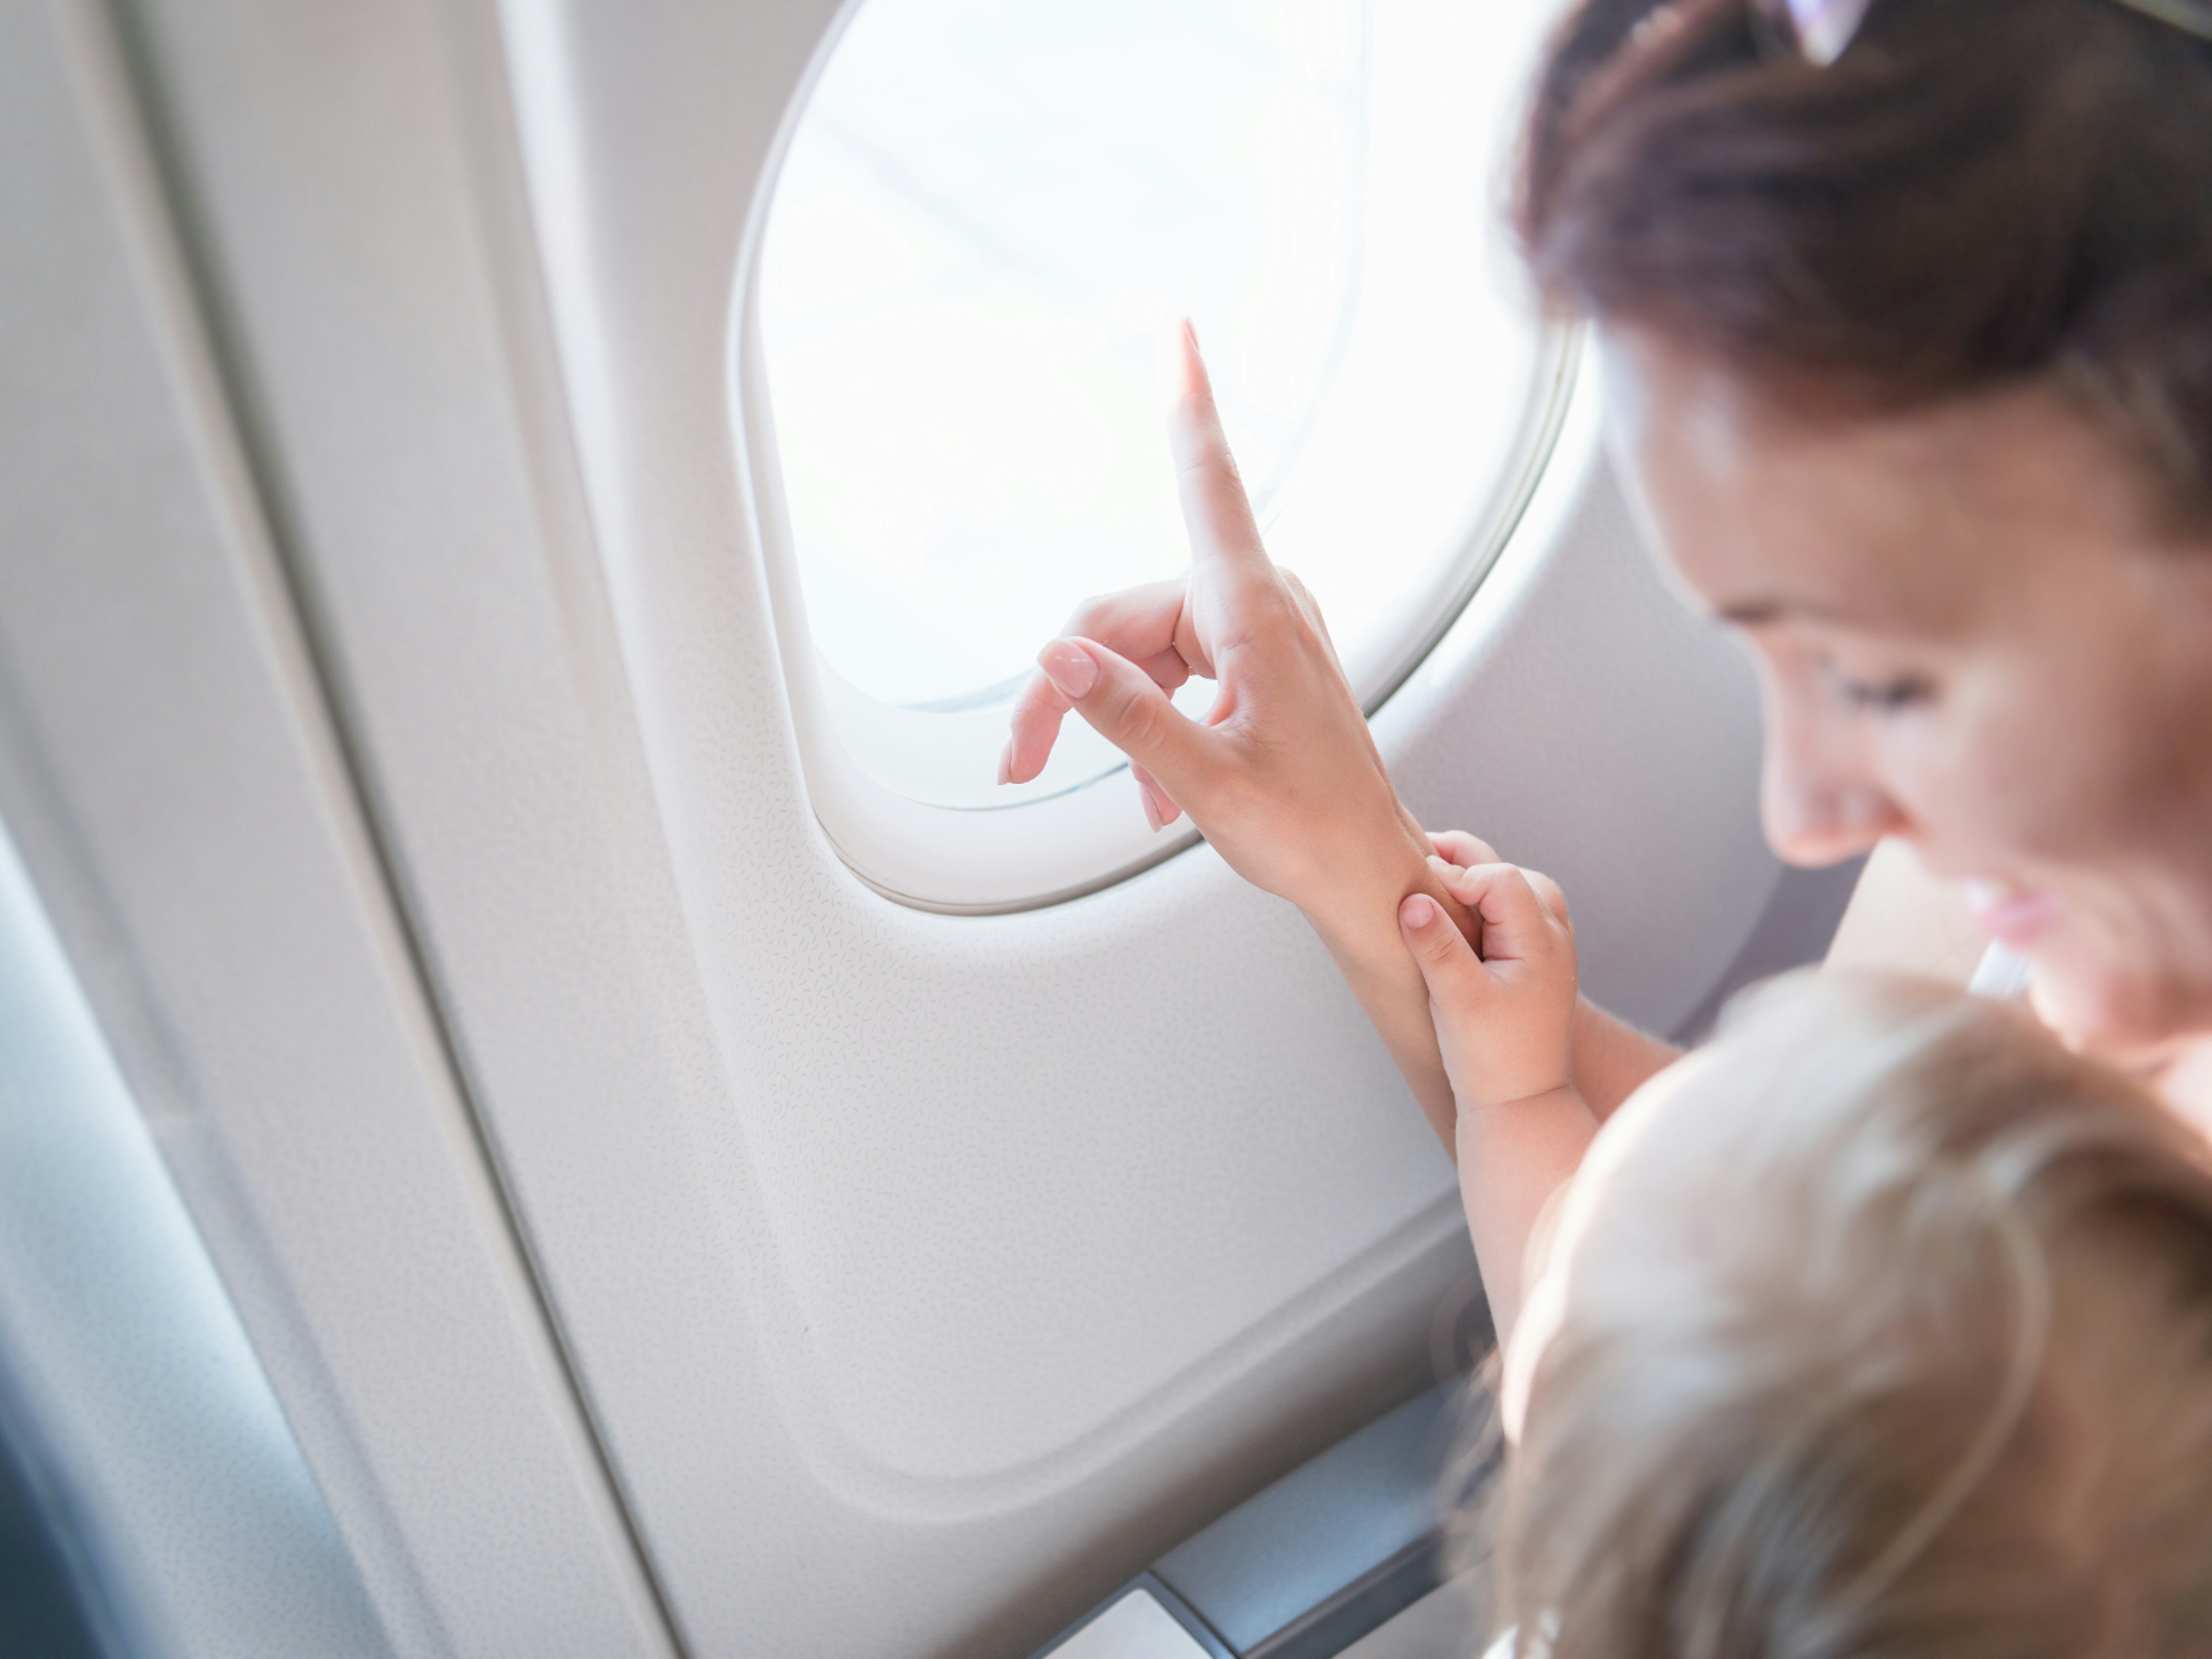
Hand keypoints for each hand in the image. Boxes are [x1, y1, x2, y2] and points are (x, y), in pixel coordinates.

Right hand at [1001, 322, 1432, 932]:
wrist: (1368, 874)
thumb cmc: (1311, 831)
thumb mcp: (1205, 782)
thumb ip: (1126, 716)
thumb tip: (1055, 658)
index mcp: (1254, 611)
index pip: (1207, 483)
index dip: (1187, 404)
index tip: (1180, 329)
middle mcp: (1257, 605)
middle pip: (1124, 615)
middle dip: (1066, 687)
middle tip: (1016, 762)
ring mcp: (1256, 634)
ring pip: (1138, 650)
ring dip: (1112, 721)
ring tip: (1123, 800)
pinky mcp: (1252, 665)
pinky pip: (1172, 675)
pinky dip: (1150, 728)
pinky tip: (1156, 796)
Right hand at [1399, 839, 1577, 1110]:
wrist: (1523, 1105)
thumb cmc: (1490, 1057)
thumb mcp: (1457, 1001)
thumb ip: (1436, 947)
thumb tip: (1412, 901)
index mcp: (1539, 941)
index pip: (1497, 879)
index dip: (1454, 874)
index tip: (1415, 890)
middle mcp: (1554, 938)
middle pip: (1511, 875)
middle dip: (1466, 864)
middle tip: (1419, 861)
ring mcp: (1551, 950)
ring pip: (1518, 890)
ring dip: (1479, 881)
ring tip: (1438, 882)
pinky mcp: (1539, 965)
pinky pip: (1518, 914)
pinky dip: (1489, 904)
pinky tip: (1459, 917)